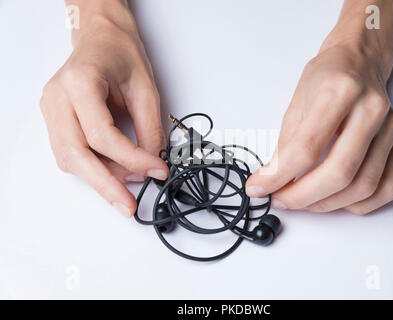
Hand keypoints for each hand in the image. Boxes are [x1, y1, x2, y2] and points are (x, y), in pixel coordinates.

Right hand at [40, 12, 167, 217]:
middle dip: (105, 185)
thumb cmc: (121, 54)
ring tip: (128, 188)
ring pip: (69, 158)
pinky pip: (69, 153)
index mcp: (79, 82)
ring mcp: (51, 109)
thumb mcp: (146, 89)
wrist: (101, 38)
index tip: (156, 171)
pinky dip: (92, 167)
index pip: (102, 135)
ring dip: (99, 178)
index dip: (131, 159)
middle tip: (128, 206)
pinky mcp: (55, 119)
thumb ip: (149, 128)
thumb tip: (152, 164)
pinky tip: (113, 173)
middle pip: (75, 154)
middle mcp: (58, 98)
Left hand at [246, 43, 392, 214]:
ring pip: (364, 186)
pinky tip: (335, 199)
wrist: (359, 61)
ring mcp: (390, 129)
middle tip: (280, 200)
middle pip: (340, 172)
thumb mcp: (295, 104)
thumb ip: (285, 145)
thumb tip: (270, 180)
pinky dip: (357, 204)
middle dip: (302, 196)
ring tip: (302, 201)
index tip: (259, 188)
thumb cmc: (326, 78)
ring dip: (327, 204)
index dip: (279, 176)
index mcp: (339, 92)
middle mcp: (370, 111)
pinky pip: (387, 189)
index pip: (307, 147)